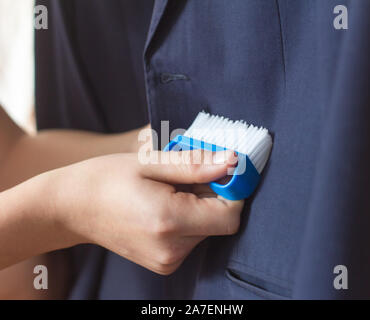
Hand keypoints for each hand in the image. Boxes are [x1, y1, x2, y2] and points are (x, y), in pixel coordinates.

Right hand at [53, 150, 242, 274]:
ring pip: (208, 230)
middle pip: (220, 222)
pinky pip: (193, 238)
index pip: (230, 215)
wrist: (72, 207)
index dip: (233, 190)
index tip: (222, 170)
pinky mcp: (164, 263)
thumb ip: (196, 164)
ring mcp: (167, 261)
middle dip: (214, 196)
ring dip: (200, 207)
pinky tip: (165, 205)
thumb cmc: (106, 178)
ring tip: (170, 191)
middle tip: (186, 176)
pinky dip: (189, 219)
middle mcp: (172, 249)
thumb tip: (232, 161)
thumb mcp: (151, 162)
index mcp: (169, 221)